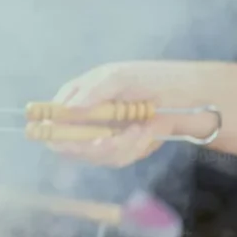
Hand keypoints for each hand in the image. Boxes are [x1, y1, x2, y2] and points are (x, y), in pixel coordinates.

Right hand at [45, 61, 220, 167]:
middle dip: (93, 147)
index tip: (66, 140)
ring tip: (143, 128)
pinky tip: (148, 132)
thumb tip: (67, 109)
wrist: (184, 96)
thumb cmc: (148, 78)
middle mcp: (84, 119)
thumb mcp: (117, 78)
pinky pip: (118, 158)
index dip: (54, 133)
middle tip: (110, 140)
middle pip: (70, 147)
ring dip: (122, 145)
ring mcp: (101, 136)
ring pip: (97, 156)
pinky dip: (135, 147)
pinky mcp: (120, 149)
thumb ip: (91, 92)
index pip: (51, 120)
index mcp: (76, 97)